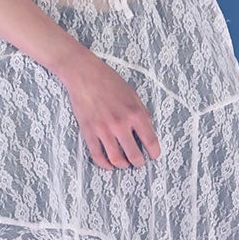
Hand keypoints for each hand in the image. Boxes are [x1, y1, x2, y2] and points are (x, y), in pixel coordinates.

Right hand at [57, 51, 161, 170]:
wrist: (84, 74)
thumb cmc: (108, 80)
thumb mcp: (132, 93)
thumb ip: (142, 111)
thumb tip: (148, 127)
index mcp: (135, 113)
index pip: (150, 141)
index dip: (154, 153)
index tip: (153, 156)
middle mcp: (121, 124)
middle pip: (134, 155)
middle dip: (138, 163)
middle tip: (138, 163)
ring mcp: (103, 129)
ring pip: (116, 159)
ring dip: (122, 165)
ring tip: (124, 164)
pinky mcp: (88, 131)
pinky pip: (97, 155)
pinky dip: (104, 164)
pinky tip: (109, 165)